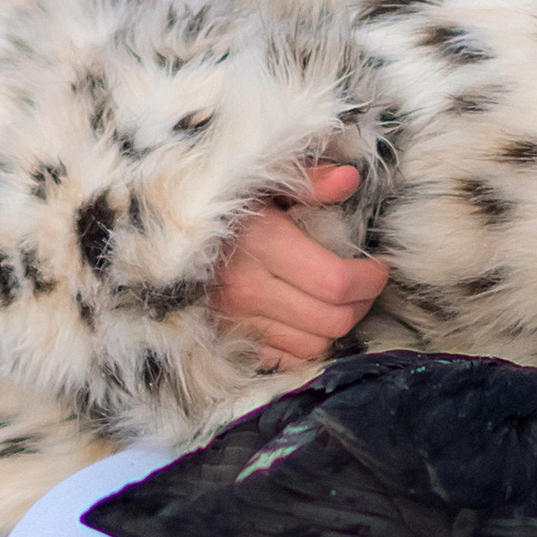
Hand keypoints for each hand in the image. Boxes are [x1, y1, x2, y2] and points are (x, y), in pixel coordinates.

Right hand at [210, 162, 389, 370]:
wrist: (158, 233)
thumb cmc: (221, 201)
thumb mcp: (262, 178)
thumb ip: (308, 179)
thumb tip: (350, 178)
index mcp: (262, 244)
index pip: (337, 282)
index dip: (370, 279)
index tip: (378, 265)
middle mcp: (248, 289)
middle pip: (333, 319)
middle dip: (363, 302)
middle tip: (366, 283)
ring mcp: (236, 320)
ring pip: (314, 344)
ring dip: (338, 325)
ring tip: (342, 301)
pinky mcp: (229, 338)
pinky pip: (286, 358)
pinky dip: (307, 344)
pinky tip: (311, 320)